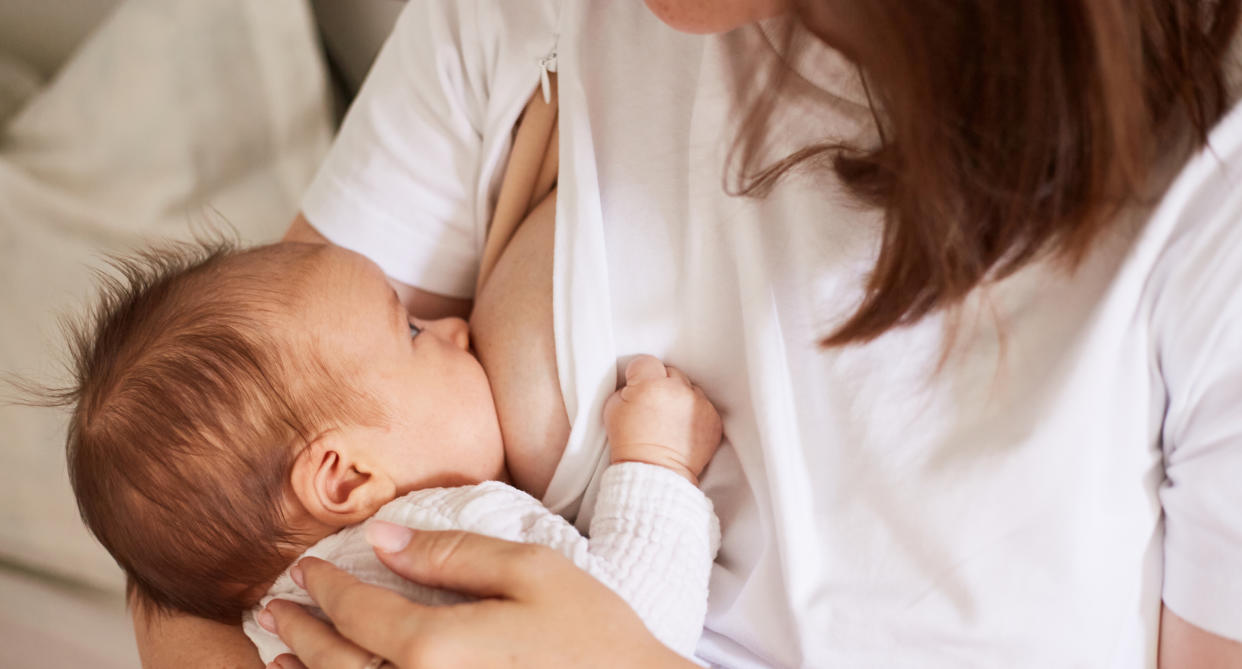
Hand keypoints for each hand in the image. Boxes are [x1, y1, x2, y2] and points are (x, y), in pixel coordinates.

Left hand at [259, 523, 691, 667]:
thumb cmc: (593, 636)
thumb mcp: (533, 572)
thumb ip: (452, 554)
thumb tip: (383, 539)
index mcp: (435, 647)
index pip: (357, 610)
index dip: (324, 586)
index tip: (304, 566)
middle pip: (336, 663)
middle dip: (299, 631)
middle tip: (275, 606)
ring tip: (279, 656)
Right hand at [603, 355, 722, 483]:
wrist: (654, 472)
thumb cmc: (629, 444)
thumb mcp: (612, 409)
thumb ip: (626, 388)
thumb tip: (636, 382)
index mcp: (650, 385)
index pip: (646, 362)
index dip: (639, 375)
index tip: (637, 387)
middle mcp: (678, 390)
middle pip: (670, 372)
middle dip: (662, 384)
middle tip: (653, 405)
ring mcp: (699, 404)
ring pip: (689, 387)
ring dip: (680, 397)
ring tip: (669, 419)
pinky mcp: (713, 418)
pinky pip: (703, 405)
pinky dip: (694, 413)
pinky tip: (681, 427)